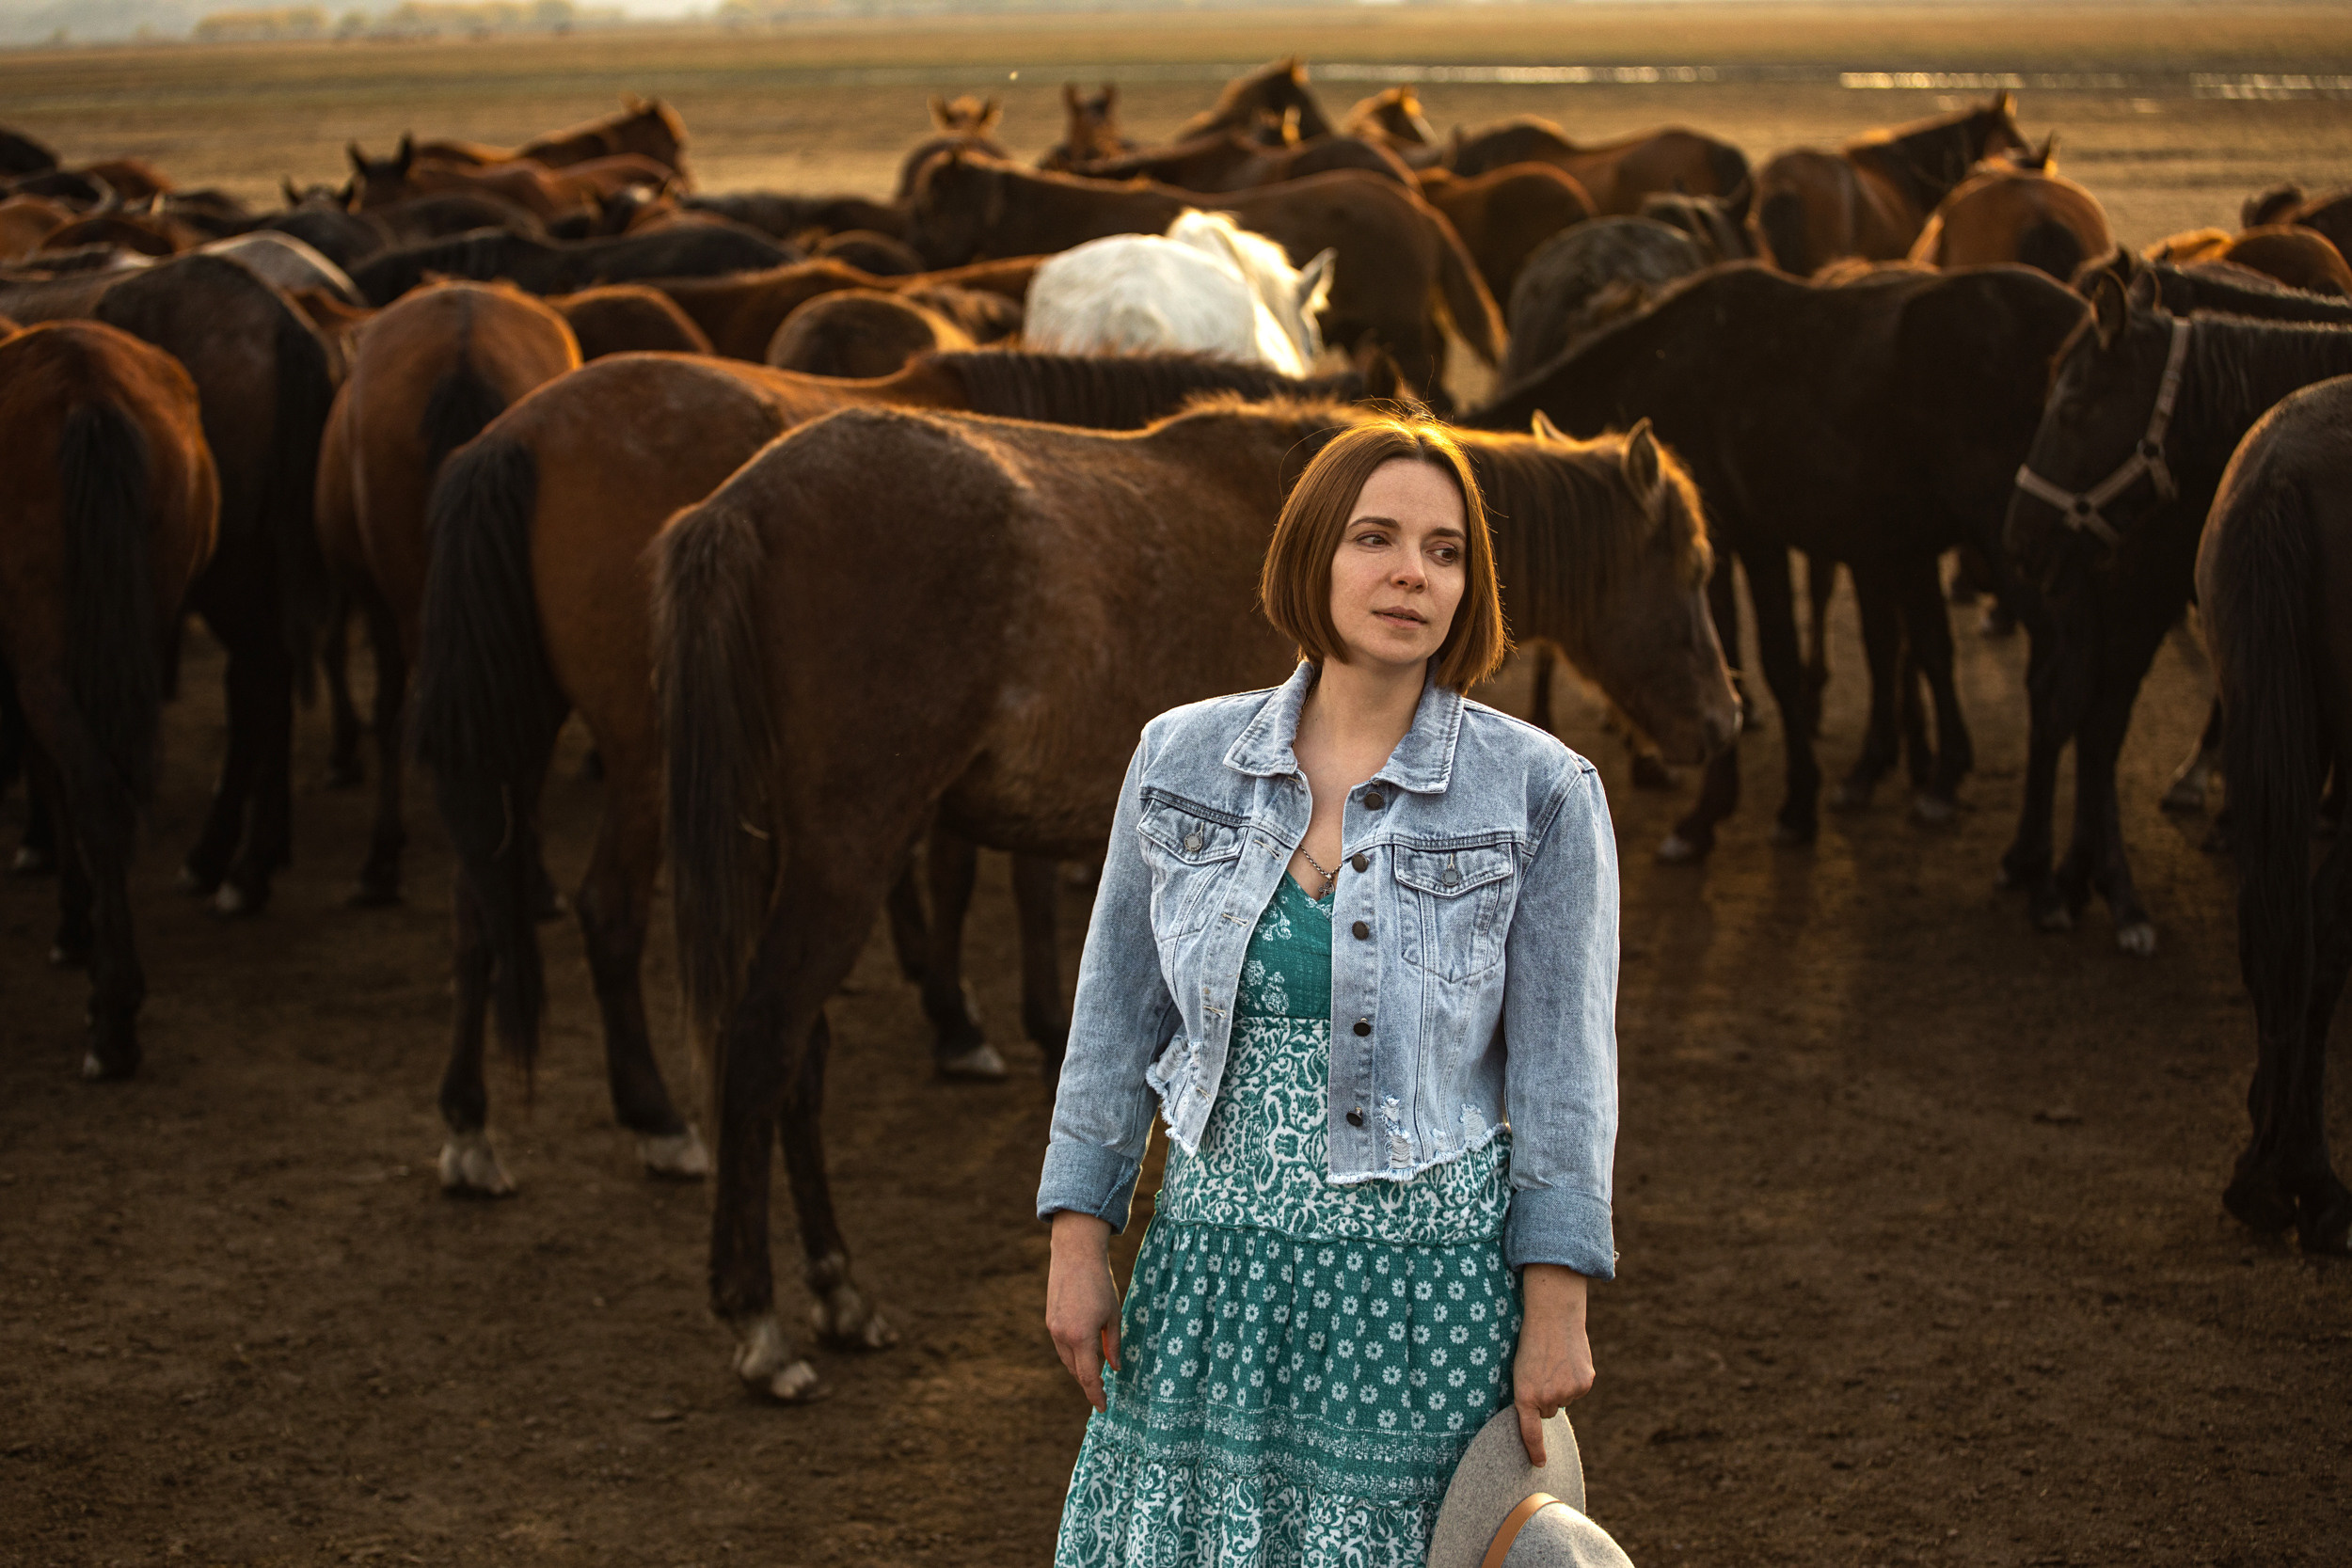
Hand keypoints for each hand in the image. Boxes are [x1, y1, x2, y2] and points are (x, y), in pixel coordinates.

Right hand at [1045, 1211, 1121, 1412]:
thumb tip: (1115, 1369)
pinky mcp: (1050, 1320)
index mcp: (1082, 1337)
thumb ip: (1113, 1344)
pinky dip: (1072, 1354)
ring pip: (1067, 1359)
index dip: (1096, 1395)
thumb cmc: (1100, 1284)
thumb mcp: (1114, 1315)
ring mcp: (1053, 1328)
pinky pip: (1061, 1346)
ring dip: (1080, 1368)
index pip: (1089, 1377)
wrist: (1075, 1255)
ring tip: (1096, 1372)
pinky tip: (1084, 1351)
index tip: (1103, 1407)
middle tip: (1103, 1390)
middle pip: (1076, 1371)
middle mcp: (1063, 1336)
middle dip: (1089, 1383)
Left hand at [1511, 1264, 1594, 1464]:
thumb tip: (1544, 1411)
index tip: (1539, 1464)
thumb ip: (1531, 1393)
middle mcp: (1547, 1398)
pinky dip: (1574, 1379)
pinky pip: (1577, 1390)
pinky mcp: (1584, 1384)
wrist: (1553, 1316)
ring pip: (1564, 1399)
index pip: (1530, 1432)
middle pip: (1547, 1411)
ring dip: (1561, 1386)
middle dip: (1546, 1397)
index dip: (1535, 1450)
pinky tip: (1569, 1361)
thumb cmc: (1531, 1341)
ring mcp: (1568, 1392)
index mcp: (1525, 1395)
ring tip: (1555, 1361)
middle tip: (1542, 1372)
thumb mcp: (1520, 1369)